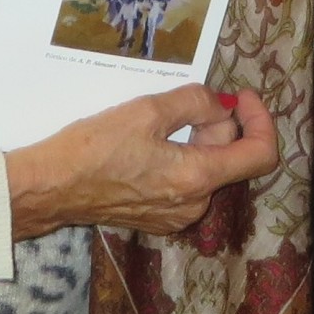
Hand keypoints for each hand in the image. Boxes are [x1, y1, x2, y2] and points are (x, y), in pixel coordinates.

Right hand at [4, 85, 277, 239]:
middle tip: (187, 101)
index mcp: (197, 178)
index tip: (241, 95)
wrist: (52, 187)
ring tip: (162, 121)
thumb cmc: (95, 146)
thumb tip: (223, 106)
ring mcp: (176, 216)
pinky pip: (188, 183)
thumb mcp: (148, 110)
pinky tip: (151, 144)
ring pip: (209, 169)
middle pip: (230, 157)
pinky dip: (183, 158)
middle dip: (218, 124)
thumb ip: (196, 103)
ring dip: (199, 141)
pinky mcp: (159, 218)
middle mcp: (193, 205)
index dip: (261, 119)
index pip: (260, 155)